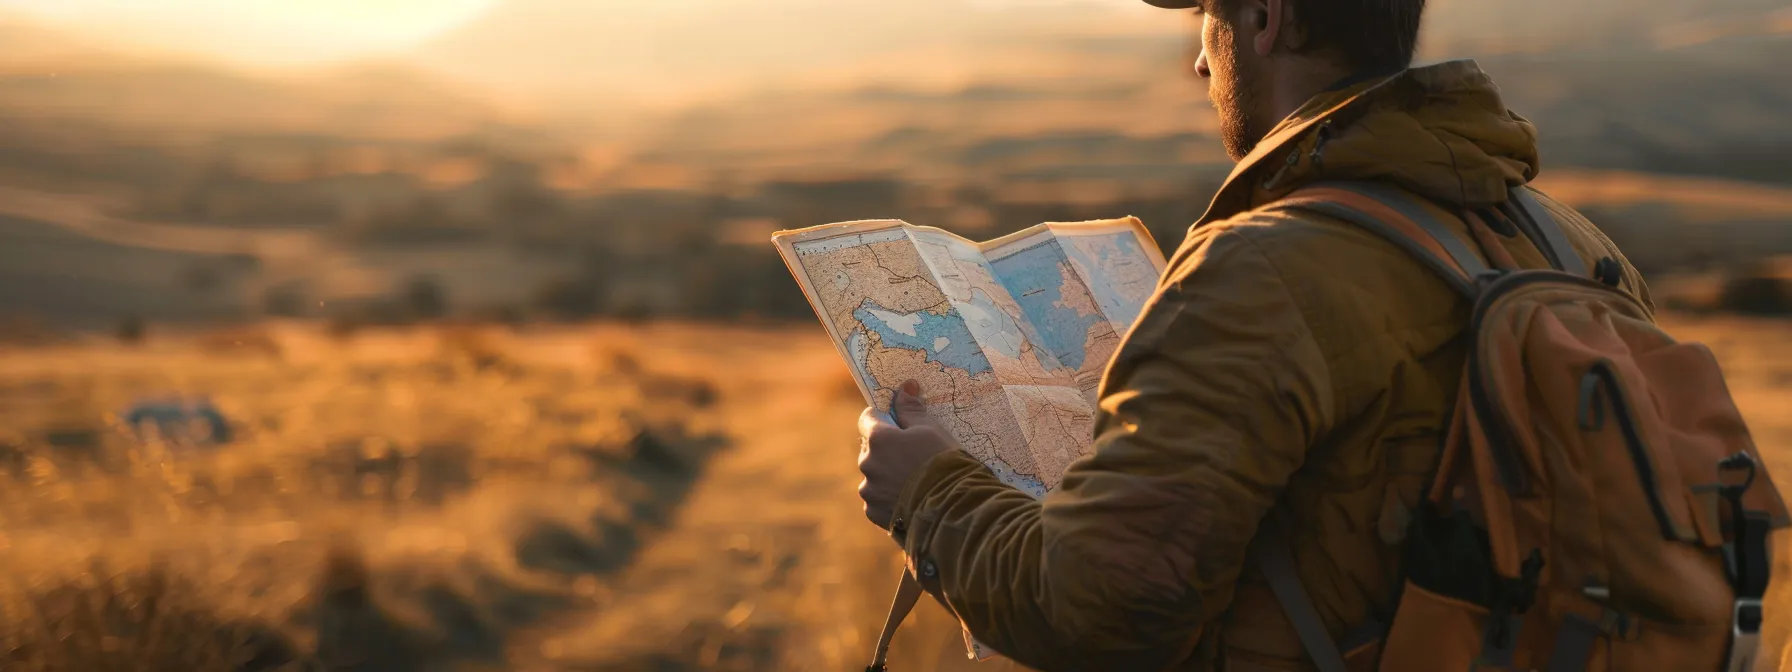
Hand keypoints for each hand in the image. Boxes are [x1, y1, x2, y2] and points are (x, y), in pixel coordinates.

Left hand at [858, 380, 955, 529]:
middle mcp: (867, 463)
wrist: (951, 509)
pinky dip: (890, 497)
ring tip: (915, 481)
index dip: (884, 418)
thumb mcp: (931, 430)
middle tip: (914, 455)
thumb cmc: (943, 462)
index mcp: (878, 438)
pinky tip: (911, 499)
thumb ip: (911, 409)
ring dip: (888, 474)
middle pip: (871, 448)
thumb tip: (905, 386)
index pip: (868, 418)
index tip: (900, 424)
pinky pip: (878, 498)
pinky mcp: (874, 512)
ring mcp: (869, 490)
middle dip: (887, 449)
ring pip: (874, 475)